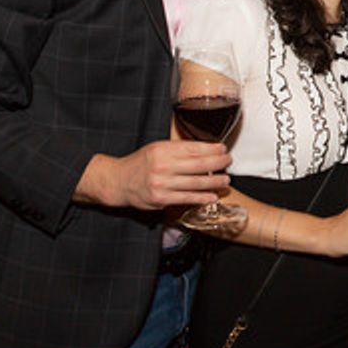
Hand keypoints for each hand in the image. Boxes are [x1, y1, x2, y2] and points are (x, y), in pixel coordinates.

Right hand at [75, 140, 231, 209]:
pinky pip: (186, 198)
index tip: (223, 148)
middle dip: (218, 163)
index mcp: (163, 149)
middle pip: (199, 164)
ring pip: (195, 182)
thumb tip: (206, 149)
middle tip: (229, 161)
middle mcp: (163, 165)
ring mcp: (162, 183)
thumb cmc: (141, 163)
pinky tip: (212, 196)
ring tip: (226, 180)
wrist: (118, 181)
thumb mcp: (157, 148)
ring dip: (214, 182)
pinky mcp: (161, 199)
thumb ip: (178, 149)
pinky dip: (202, 197)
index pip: (194, 148)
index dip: (213, 148)